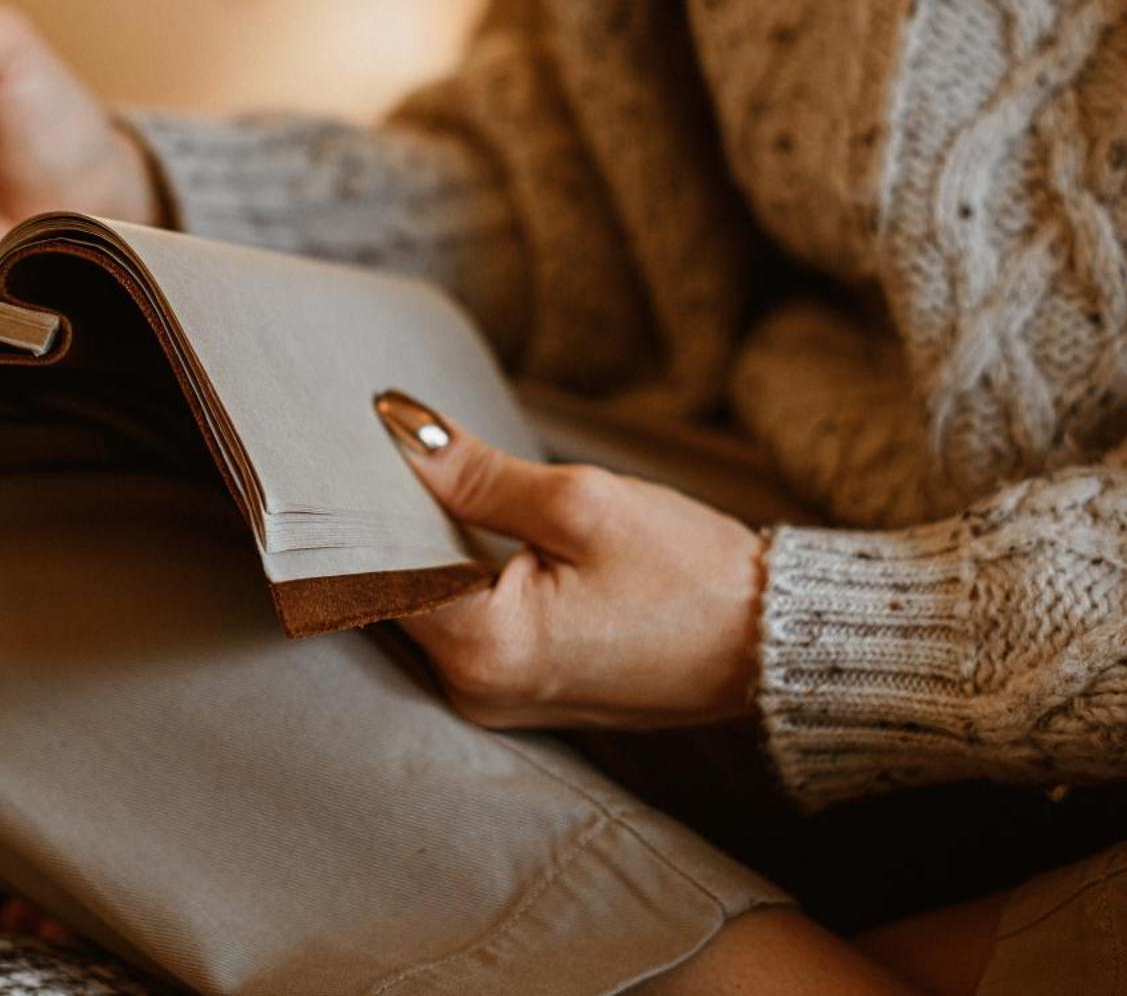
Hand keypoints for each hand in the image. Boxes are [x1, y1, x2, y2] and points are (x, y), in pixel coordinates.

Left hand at [373, 390, 766, 729]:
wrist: (774, 644)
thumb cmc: (691, 574)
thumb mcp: (581, 503)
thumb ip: (476, 472)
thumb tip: (398, 426)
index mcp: (486, 648)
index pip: (378, 570)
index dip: (362, 505)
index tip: (352, 448)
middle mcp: (475, 690)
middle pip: (396, 591)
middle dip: (392, 521)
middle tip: (394, 448)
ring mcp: (496, 700)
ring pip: (427, 608)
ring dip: (426, 547)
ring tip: (432, 479)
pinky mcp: (519, 693)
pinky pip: (463, 626)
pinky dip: (460, 577)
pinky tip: (471, 528)